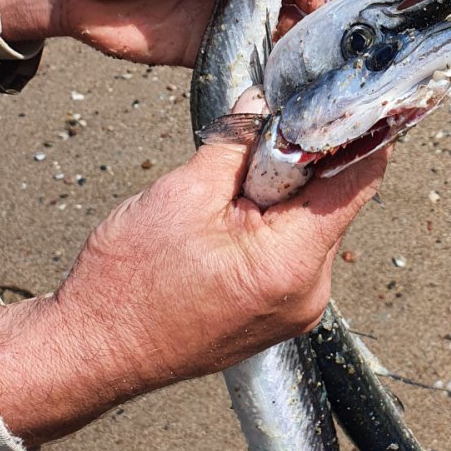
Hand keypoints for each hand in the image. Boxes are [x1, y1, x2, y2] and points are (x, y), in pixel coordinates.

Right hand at [0, 138, 387, 449]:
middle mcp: (309, 293)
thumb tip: (267, 105)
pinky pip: (291, 252)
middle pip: (334, 200)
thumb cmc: (126, 287)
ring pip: (310, 224)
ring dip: (279, 196)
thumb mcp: (184, 193)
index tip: (342, 100)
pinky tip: (225, 226)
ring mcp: (295, 308)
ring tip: (226, 200)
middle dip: (298, 165)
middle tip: (251, 151)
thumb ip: (238, 142)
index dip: (352, 131)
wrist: (92, 350)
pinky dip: (268, 226)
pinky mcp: (277, 313)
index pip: (359, 180)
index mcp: (292, 263)